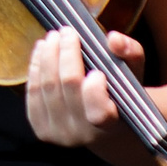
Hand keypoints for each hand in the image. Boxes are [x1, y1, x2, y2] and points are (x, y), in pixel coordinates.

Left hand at [25, 28, 143, 147]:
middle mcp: (84, 134)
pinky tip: (40, 52)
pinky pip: (33, 94)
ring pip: (47, 87)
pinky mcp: (42, 129)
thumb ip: (131, 53)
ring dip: (47, 57)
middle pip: (68, 87)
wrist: (103, 127)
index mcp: (110, 125)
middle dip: (66, 54)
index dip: (94, 90)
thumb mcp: (133, 74)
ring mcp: (60, 133)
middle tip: (66, 31)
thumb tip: (113, 38)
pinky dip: (35, 68)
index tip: (96, 70)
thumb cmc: (121, 95)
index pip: (99, 113)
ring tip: (52, 37)